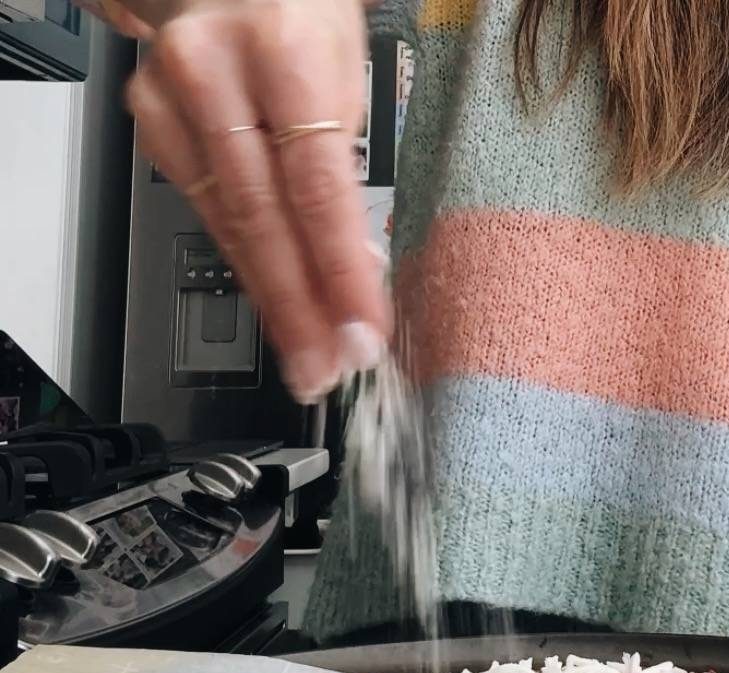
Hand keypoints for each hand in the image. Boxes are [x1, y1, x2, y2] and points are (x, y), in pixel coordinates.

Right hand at [125, 0, 387, 401]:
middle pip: (264, 218)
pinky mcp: (153, 122)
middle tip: (327, 369)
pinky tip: (275, 304)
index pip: (318, 188)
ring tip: (307, 356)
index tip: (363, 331)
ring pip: (229, 224)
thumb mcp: (346, 70)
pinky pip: (209, 212)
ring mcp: (173, 98)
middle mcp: (214, 72)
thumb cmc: (299, 14)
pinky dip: (247, 264)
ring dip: (274, 302)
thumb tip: (360, 266)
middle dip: (301, 308)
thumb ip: (347, 164)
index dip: (341, 271)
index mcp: (283, 50)